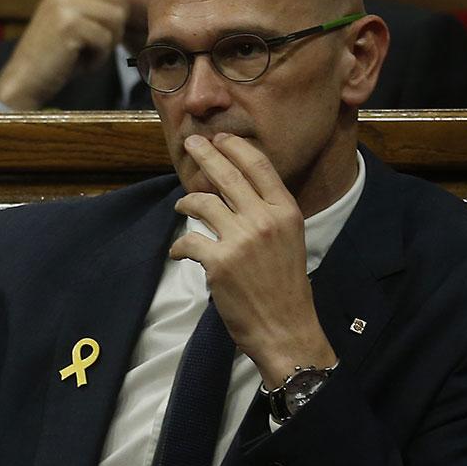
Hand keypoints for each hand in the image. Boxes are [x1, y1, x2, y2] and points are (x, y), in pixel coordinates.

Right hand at [0, 0, 133, 110]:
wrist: (24, 79)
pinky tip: (80, 61)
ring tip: (86, 51)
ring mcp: (65, 4)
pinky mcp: (69, 25)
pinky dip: (99, 57)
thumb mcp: (72, 16)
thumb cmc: (54, 52)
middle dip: (115, 23)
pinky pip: (105, 38)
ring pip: (117, 16)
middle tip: (95, 42)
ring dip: (108, 41)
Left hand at [168, 133, 337, 385]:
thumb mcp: (288, 240)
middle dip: (204, 155)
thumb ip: (265, 215)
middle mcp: (265, 219)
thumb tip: (233, 194)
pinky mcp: (219, 261)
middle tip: (190, 143)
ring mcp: (241, 239)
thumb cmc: (284, 287)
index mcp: (286, 211)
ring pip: (202, 203)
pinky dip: (179, 246)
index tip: (219, 139)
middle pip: (227, 175)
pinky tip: (178, 252)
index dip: (235, 148)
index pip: (259, 166)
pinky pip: (188, 241)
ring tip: (182, 207)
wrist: (285, 327)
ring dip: (186, 204)